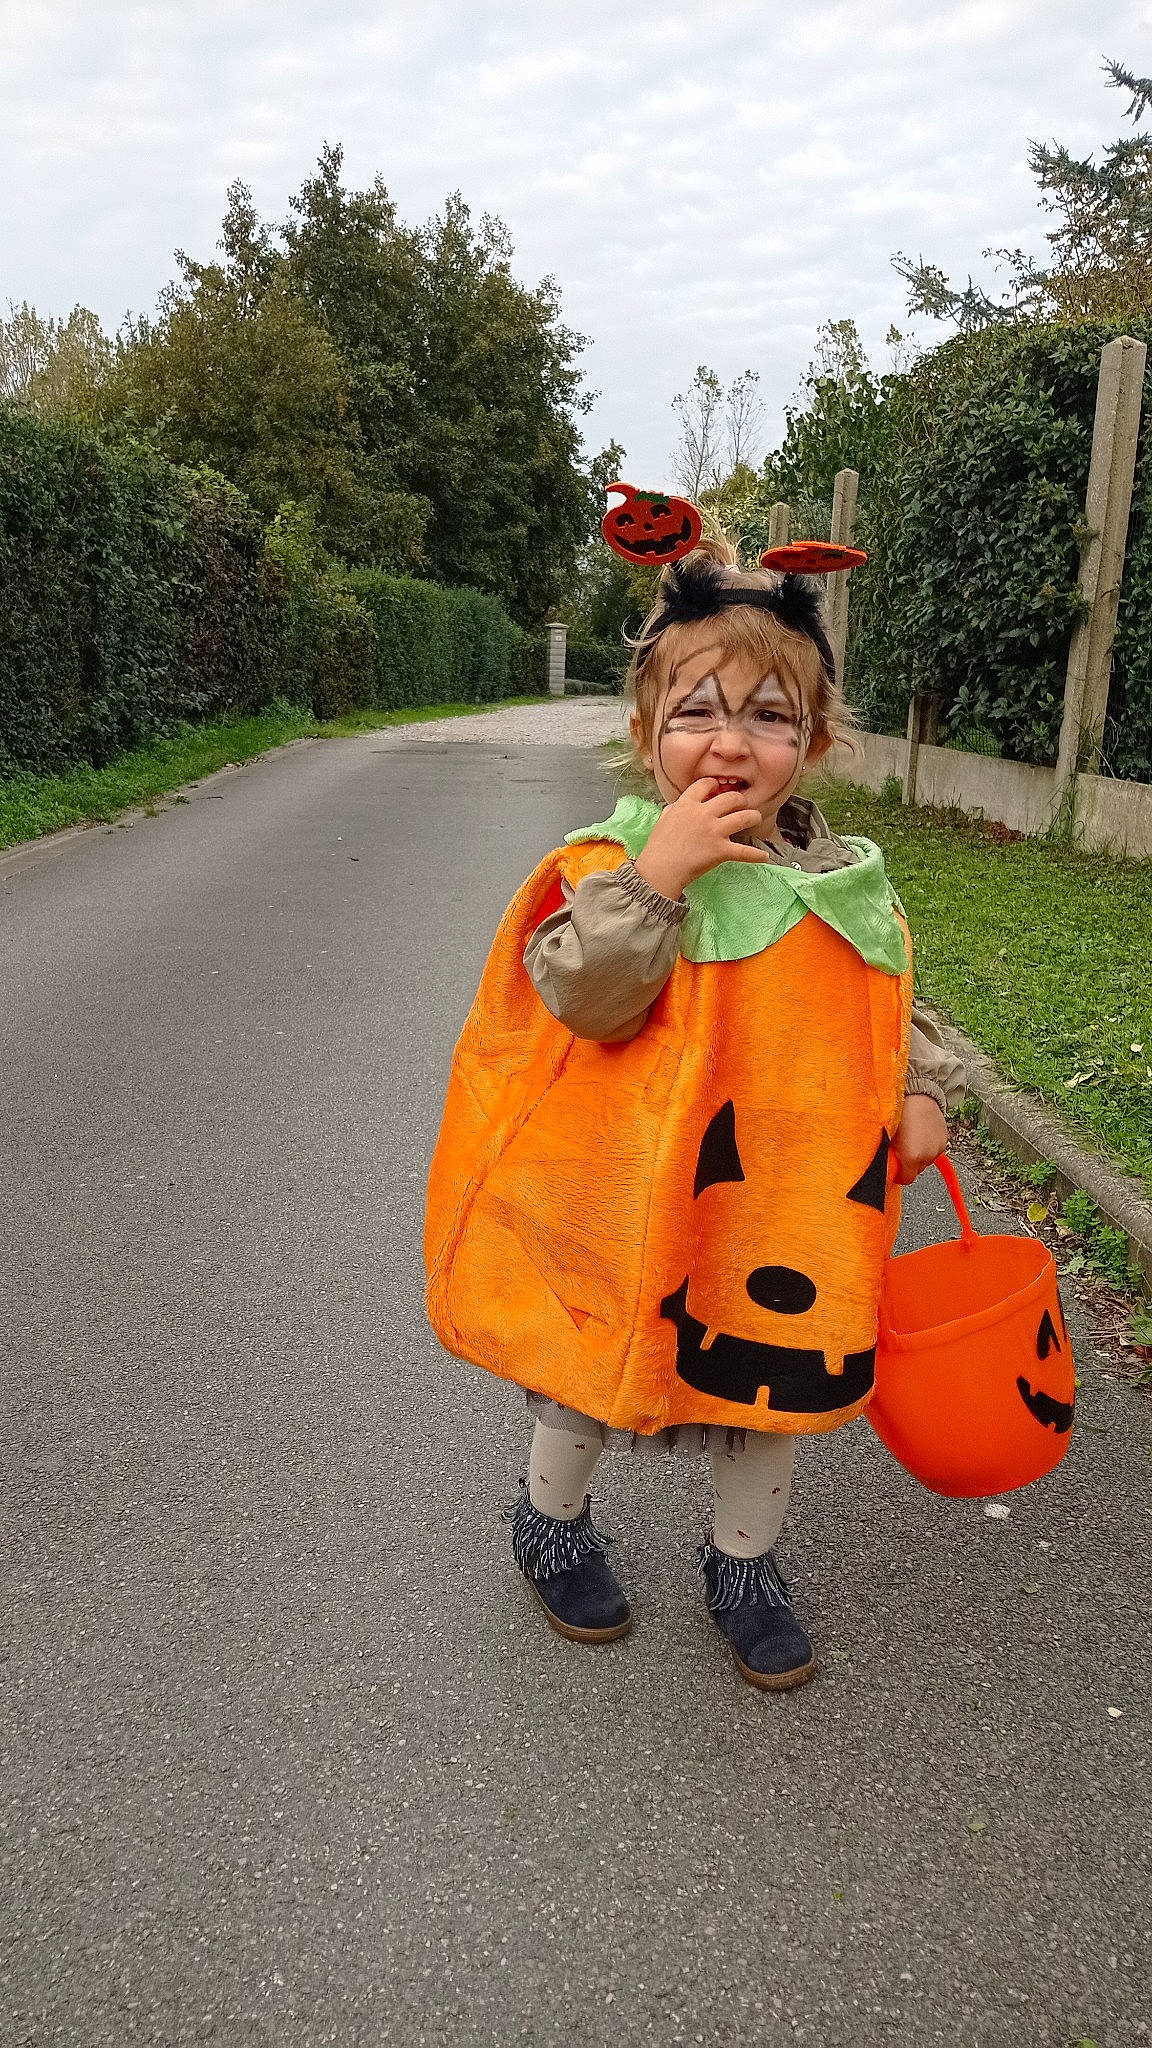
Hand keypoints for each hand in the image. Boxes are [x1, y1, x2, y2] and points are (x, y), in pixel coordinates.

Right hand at [632, 777, 773, 899]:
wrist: (660, 869)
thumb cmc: (658, 847)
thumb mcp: (663, 820)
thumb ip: (674, 810)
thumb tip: (679, 806)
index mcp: (687, 804)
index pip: (705, 784)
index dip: (715, 784)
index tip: (719, 789)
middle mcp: (703, 814)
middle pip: (731, 798)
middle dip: (740, 799)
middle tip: (742, 804)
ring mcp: (714, 831)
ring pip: (744, 817)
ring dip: (753, 817)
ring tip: (756, 818)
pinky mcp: (720, 850)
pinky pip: (744, 851)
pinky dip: (756, 855)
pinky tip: (764, 856)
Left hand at [892, 1095, 948, 1184]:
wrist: (918, 1093)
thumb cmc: (899, 1110)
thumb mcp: (886, 1135)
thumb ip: (887, 1155)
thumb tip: (885, 1166)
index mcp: (912, 1156)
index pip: (906, 1179)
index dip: (898, 1175)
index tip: (893, 1168)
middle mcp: (928, 1155)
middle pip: (917, 1171)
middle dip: (907, 1164)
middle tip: (899, 1151)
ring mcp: (938, 1147)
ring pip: (926, 1162)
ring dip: (919, 1156)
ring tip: (910, 1141)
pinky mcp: (945, 1140)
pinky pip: (934, 1151)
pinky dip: (927, 1148)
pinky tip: (920, 1136)